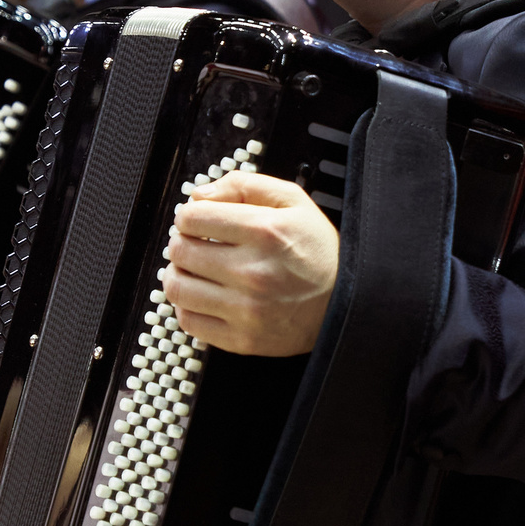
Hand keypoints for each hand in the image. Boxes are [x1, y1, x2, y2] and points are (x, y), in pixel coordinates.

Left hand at [163, 172, 336, 356]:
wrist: (346, 303)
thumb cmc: (318, 251)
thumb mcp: (293, 201)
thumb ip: (244, 186)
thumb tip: (198, 196)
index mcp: (265, 232)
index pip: (192, 218)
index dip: (189, 215)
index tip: (198, 221)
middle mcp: (253, 273)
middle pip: (180, 251)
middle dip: (182, 242)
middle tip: (195, 244)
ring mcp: (246, 310)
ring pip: (177, 288)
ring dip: (178, 273)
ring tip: (193, 270)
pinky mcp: (242, 339)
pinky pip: (189, 322)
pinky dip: (187, 307)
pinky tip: (203, 296)